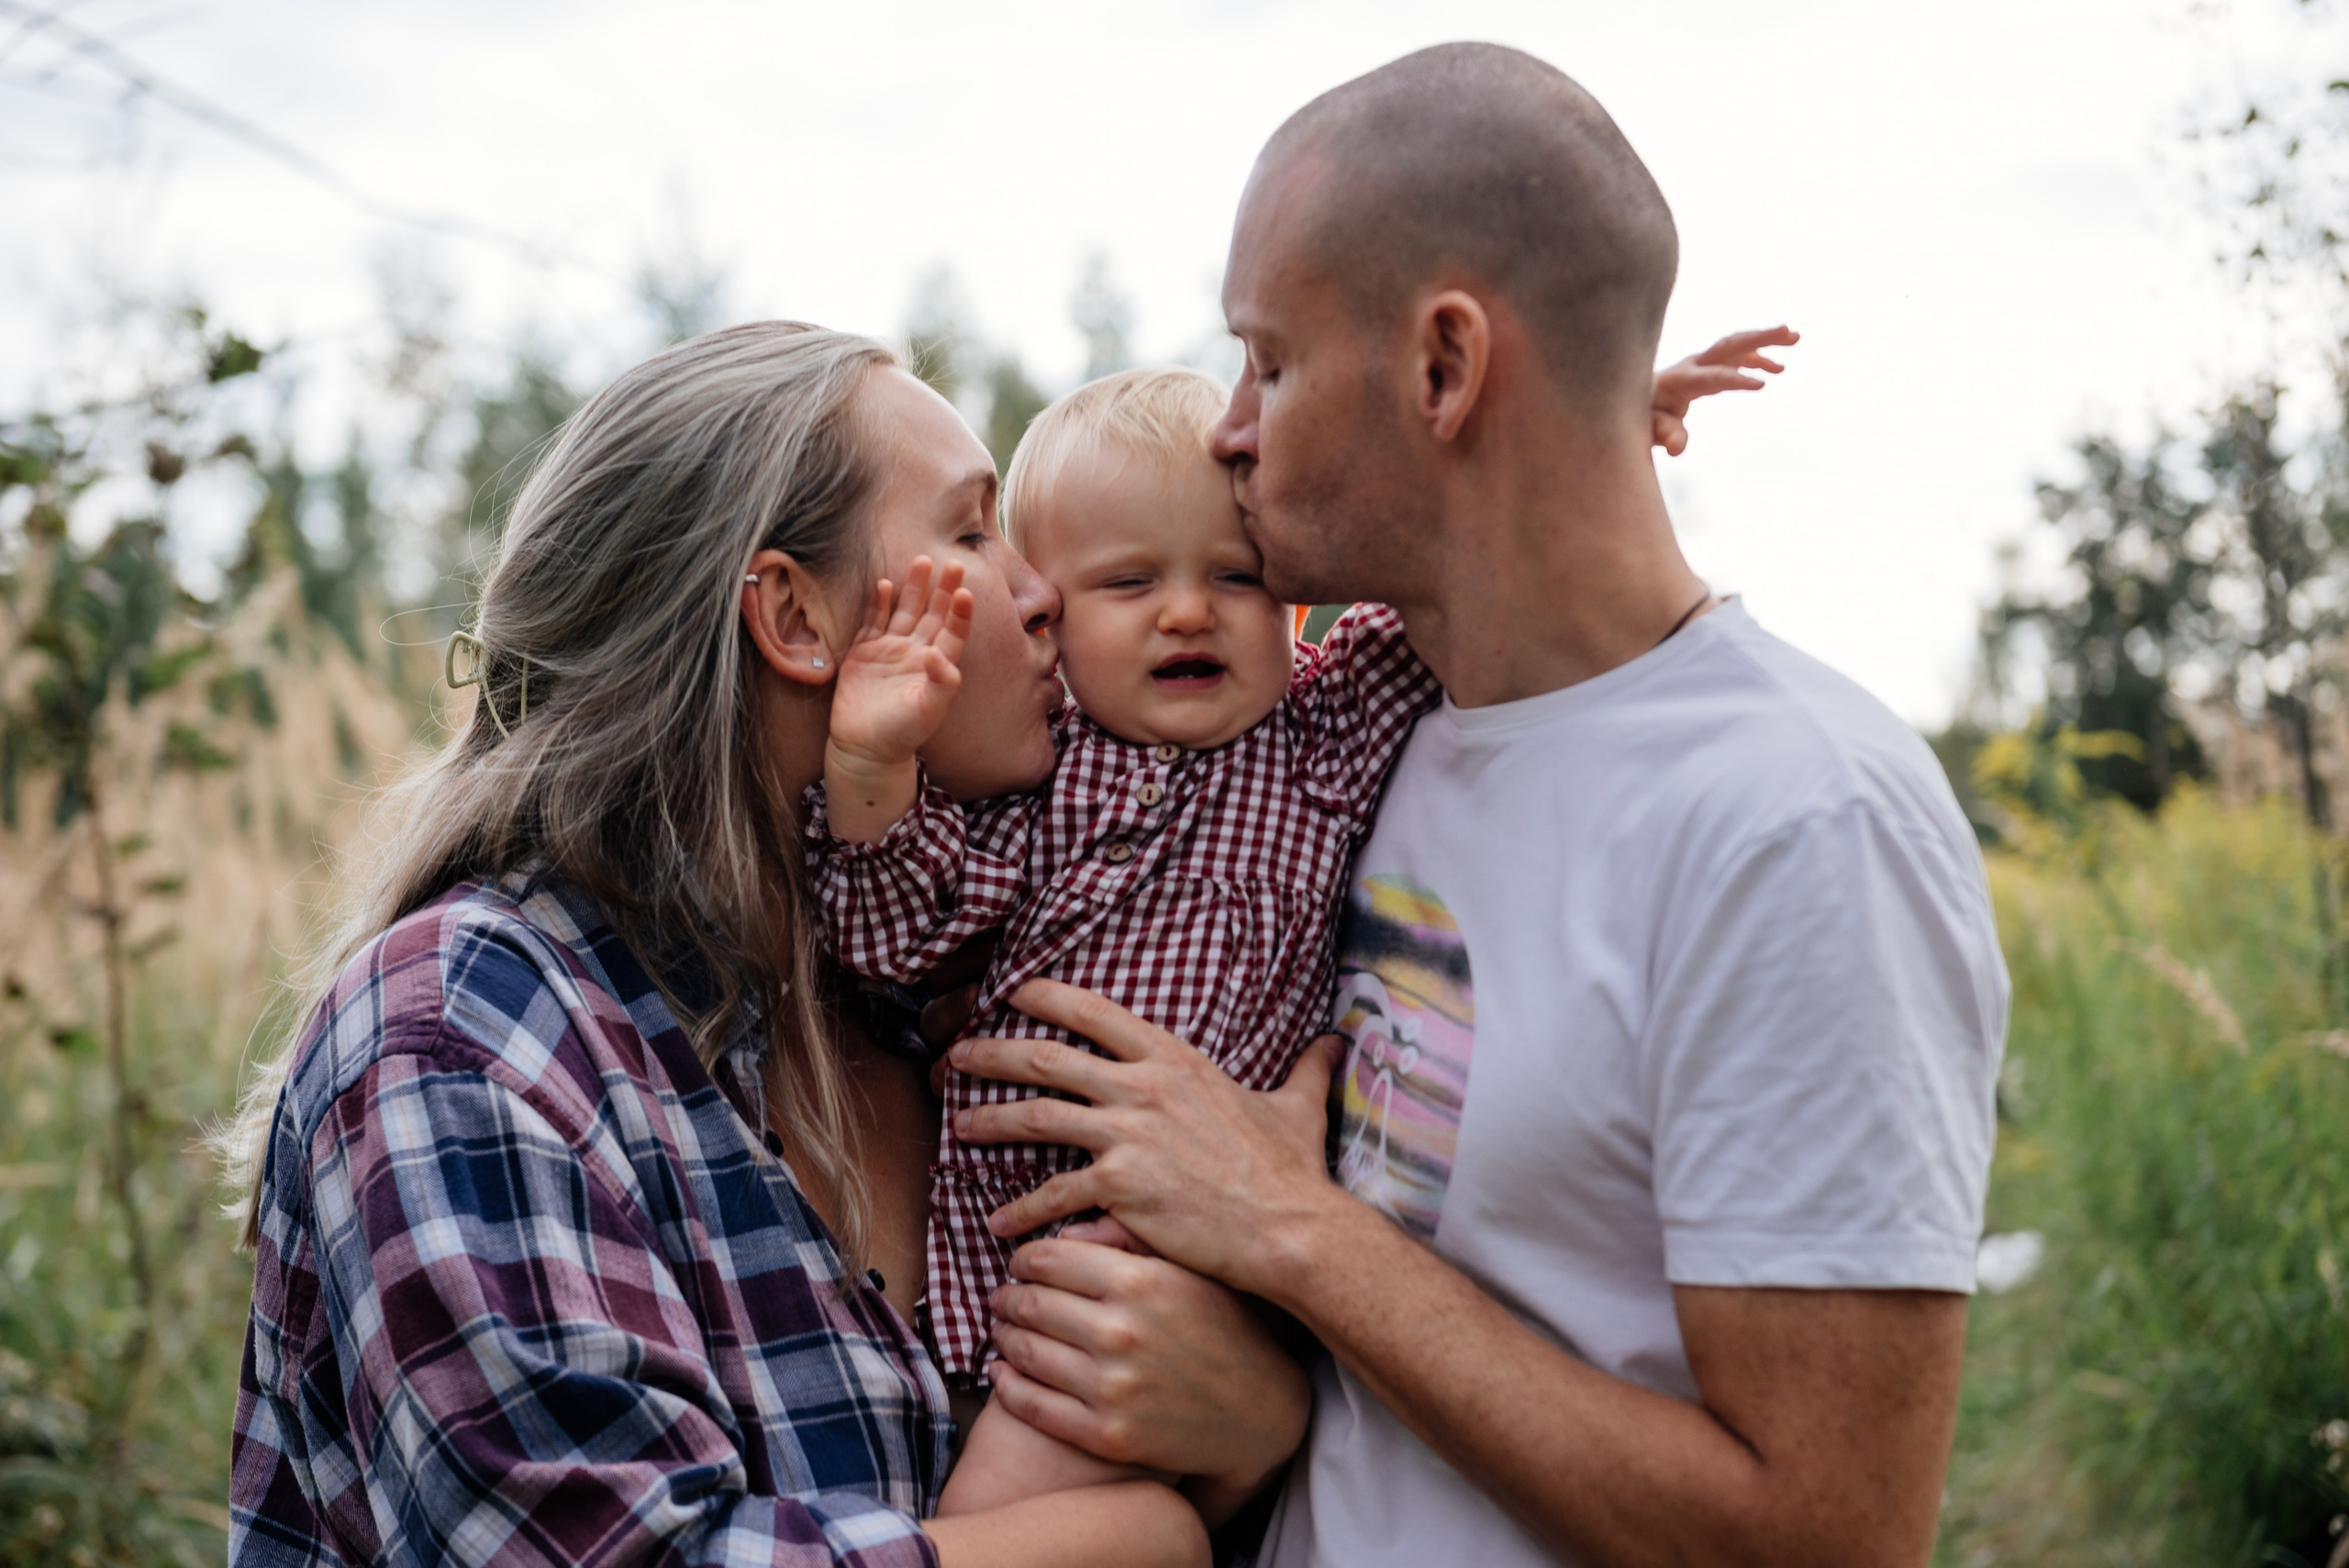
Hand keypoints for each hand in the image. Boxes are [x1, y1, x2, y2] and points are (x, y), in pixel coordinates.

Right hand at [827, 556, 973, 771]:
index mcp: (937, 666)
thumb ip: (940, 683)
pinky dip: (880, 604)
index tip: (966, 592)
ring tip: (922, 561)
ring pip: (905, 611)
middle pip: (932, 614)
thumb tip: (940, 655)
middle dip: (942, 589)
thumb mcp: (928, 710)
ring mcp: (890, 650)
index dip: (960, 613)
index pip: (954, 633)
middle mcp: (916, 653)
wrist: (864, 747)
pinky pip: (874, 621)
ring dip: (913, 588)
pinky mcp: (864, 652)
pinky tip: (885, 584)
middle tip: (954, 563)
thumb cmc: (902, 733)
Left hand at [947, 979, 1345, 1296]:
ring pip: (1035, 1118)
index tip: (1014, 994)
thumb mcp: (1295, 1107)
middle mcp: (1142, 1088)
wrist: (1290, 1226)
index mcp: (1174, 1059)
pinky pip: (1052, 1194)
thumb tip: (1335, 1042)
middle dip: (992, 1051)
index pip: (1096, 1012)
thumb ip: (1307, 1069)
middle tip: (956, 1055)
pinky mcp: (1118, 1186)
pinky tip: (998, 1222)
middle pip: (1046, 1058)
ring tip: (958, 1127)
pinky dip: (1021, 1209)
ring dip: (989, 1120)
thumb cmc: (1291, 1171)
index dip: (1048, 998)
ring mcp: (1126, 1136)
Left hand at [986, 1233, 1306, 1525]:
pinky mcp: (1108, 1434)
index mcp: (1140, 1280)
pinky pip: (1033, 1406)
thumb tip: (1067, 1229)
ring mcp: (1113, 1387)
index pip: (1048, 1258)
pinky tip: (1003, 1374)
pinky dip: (1008, 1387)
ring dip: (1003, 1338)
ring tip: (1002, 1331)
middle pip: (1030, 1304)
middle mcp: (1122, 1331)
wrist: (1262, 1412)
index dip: (1023, 1260)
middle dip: (1007, 1298)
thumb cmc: (1225, 1327)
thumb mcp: (1188, 1268)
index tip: (1020, 1264)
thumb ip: (1128, 1239)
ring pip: (1024, 1353)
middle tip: (1001, 1297)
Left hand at [1651, 325, 1798, 455]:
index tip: (1763, 384)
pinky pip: (1735, 357)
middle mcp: (1692, 365)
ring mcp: (1700, 363)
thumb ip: (1665, 435)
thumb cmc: (1637, 418)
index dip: (1736, 379)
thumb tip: (1677, 448)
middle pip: (1729, 346)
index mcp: (1680, 380)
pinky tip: (1778, 368)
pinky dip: (1757, 358)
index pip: (1713, 377)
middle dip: (1759, 337)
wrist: (1626, 401)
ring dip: (1765, 340)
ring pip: (1736, 345)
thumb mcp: (1647, 431)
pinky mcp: (1706, 367)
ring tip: (1795, 338)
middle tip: (1789, 331)